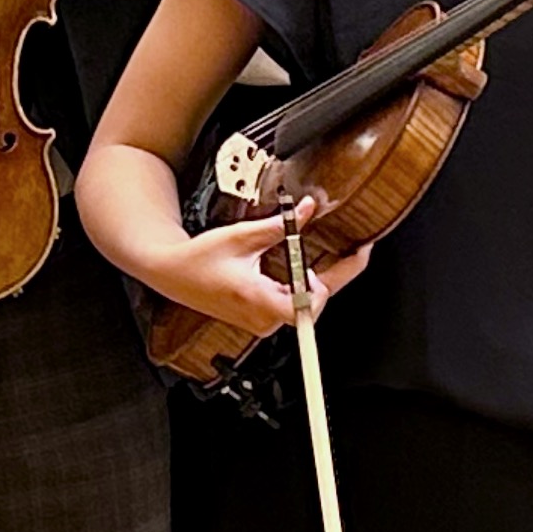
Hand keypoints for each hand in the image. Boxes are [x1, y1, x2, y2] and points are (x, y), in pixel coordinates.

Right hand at [146, 203, 371, 341]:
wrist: (174, 274)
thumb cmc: (199, 261)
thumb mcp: (242, 237)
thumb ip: (280, 226)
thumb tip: (308, 210)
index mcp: (259, 300)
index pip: (312, 302)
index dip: (338, 276)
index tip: (358, 254)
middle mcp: (263, 318)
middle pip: (314, 303)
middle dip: (324, 274)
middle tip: (327, 248)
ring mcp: (262, 322)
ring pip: (304, 305)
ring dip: (308, 281)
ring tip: (300, 257)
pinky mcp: (260, 319)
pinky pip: (291, 306)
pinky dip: (297, 286)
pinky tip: (294, 269)